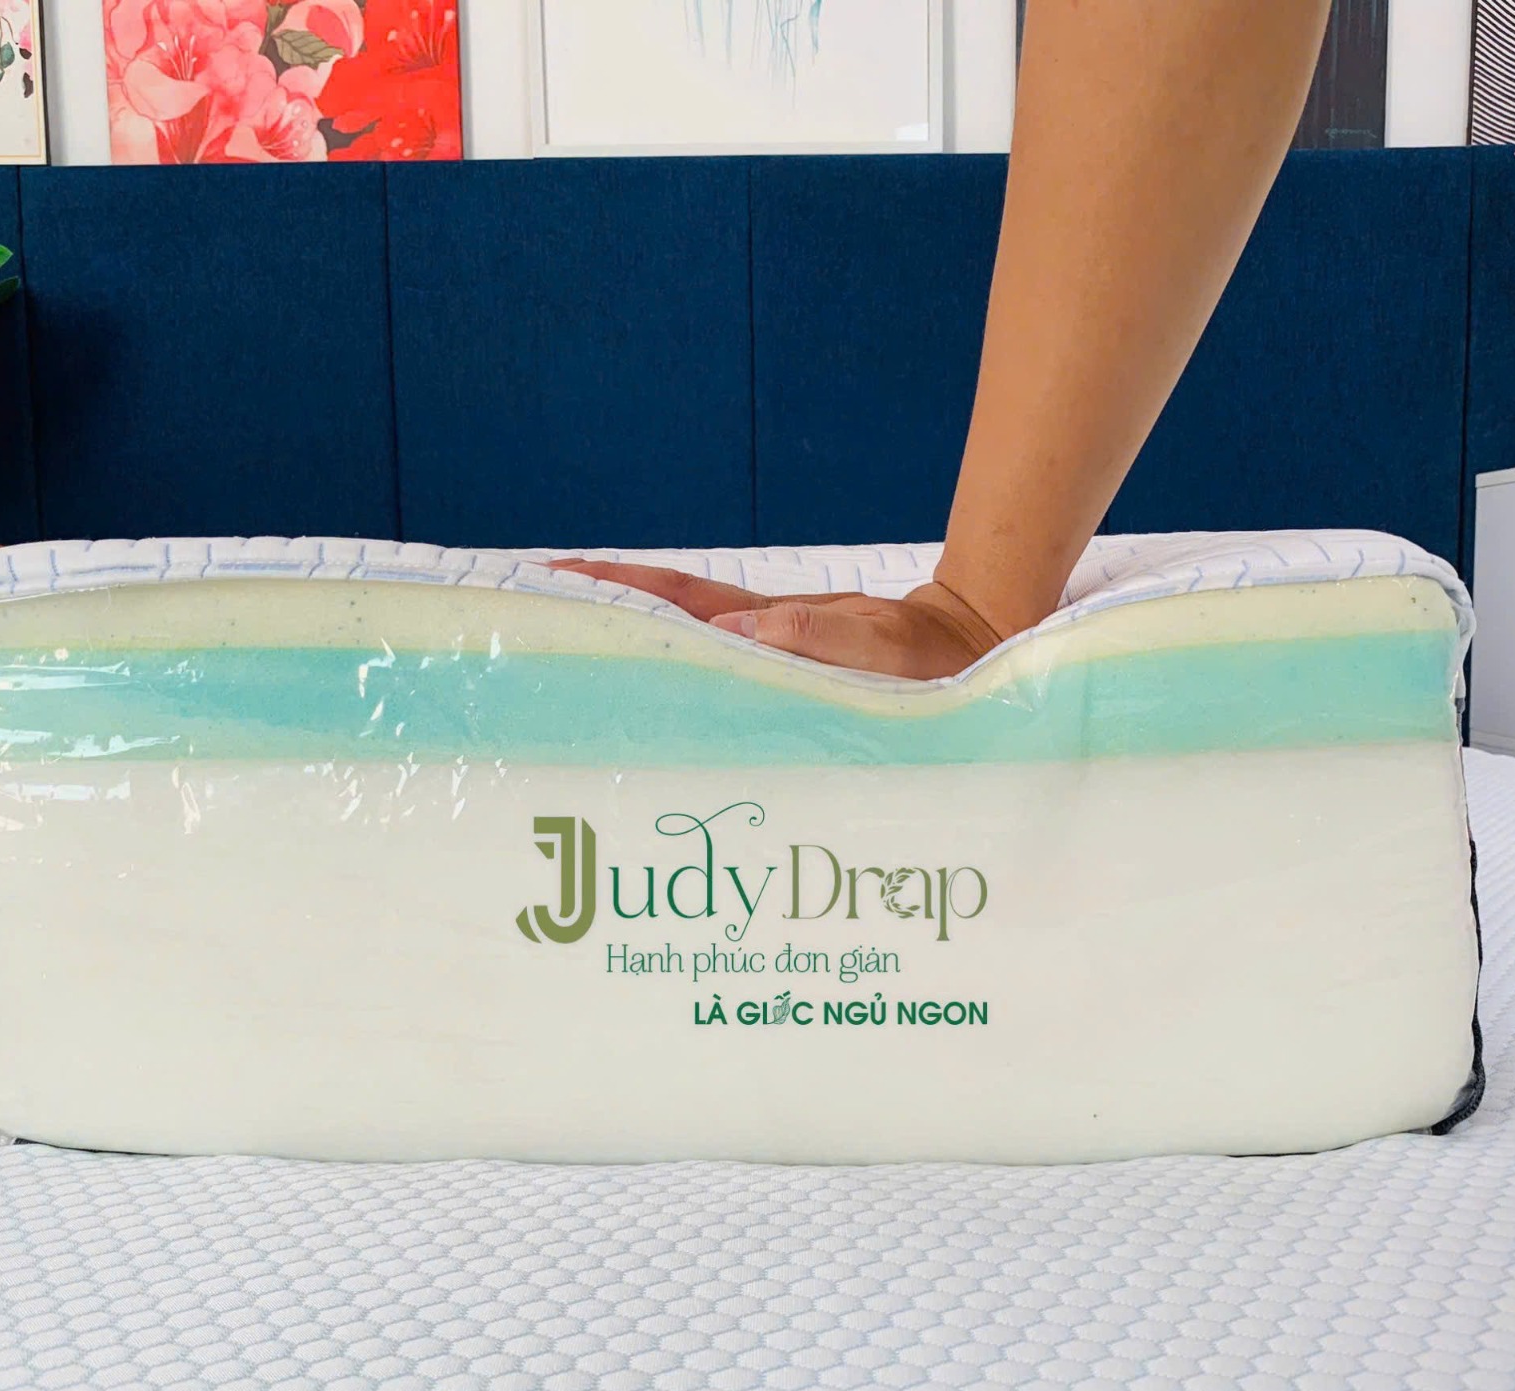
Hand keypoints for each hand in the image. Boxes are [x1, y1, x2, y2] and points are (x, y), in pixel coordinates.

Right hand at [546, 561, 1004, 679]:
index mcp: (768, 622)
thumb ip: (818, 639)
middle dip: (602, 605)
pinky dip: (681, 668)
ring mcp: (774, 651)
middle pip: (666, 611)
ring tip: (576, 652)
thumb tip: (735, 634)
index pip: (675, 597)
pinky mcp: (793, 674)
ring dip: (635, 637)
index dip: (615, 585)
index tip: (553, 576)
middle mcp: (761, 632)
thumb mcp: (881, 650)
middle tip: (534, 610)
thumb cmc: (936, 659)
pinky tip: (661, 690)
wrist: (979, 647)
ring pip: (689, 639)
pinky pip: (721, 669)